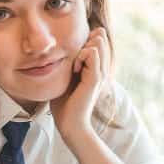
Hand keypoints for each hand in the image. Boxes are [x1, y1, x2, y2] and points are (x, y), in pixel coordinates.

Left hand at [51, 27, 109, 145]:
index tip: (74, 55)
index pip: (99, 41)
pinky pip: (92, 53)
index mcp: (96, 70)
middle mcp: (101, 70)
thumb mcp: (66, 79)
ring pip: (98, 43)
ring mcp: (100, 74)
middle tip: (74, 59)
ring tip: (74, 65)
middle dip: (86, 41)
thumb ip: (69, 64)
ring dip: (83, 48)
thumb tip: (62, 49)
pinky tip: (74, 69)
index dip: (87, 39)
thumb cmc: (64, 105)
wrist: (70, 124)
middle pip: (101, 39)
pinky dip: (81, 55)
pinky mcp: (95, 78)